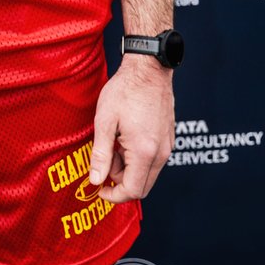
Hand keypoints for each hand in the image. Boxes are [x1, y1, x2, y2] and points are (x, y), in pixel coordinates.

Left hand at [88, 55, 174, 202]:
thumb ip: (100, 154)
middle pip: (142, 186)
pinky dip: (137, 157)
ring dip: (128, 167)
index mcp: (145, 152)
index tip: (99, 188)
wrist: (150, 68)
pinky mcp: (169, 138)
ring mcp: (167, 146)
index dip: (113, 195)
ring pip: (147, 173)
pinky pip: (153, 159)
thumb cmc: (126, 90)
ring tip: (113, 140)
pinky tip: (125, 136)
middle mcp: (161, 153)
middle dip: (120, 180)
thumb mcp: (105, 121)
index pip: (132, 191)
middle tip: (104, 157)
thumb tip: (95, 180)